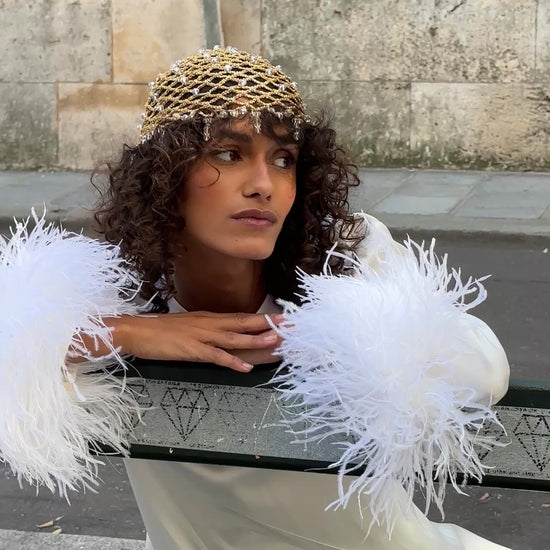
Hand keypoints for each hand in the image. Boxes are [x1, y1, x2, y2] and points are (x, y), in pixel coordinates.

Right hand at [111, 312, 283, 371]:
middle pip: (243, 322)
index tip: (281, 317)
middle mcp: (209, 323)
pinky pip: (216, 356)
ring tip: (275, 341)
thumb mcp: (188, 325)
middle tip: (289, 324)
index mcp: (209, 318)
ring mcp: (201, 335)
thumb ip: (207, 328)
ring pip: (234, 337)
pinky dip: (232, 361)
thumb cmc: (160, 330)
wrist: (137, 330)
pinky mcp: (192, 349)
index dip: (262, 317)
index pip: (240, 316)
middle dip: (267, 323)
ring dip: (256, 339)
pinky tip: (245, 366)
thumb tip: (222, 332)